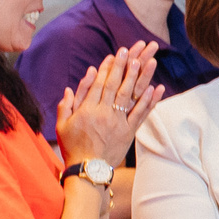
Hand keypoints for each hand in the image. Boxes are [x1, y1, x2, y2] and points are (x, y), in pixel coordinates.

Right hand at [57, 42, 164, 165]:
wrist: (87, 169)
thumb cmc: (72, 147)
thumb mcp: (62, 125)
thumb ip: (66, 104)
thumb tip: (70, 85)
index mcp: (87, 110)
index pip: (99, 84)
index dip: (108, 67)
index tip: (116, 54)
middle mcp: (104, 113)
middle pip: (115, 85)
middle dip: (124, 65)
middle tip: (133, 49)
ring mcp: (118, 122)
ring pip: (130, 96)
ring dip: (140, 77)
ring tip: (148, 61)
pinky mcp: (129, 132)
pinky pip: (140, 114)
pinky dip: (149, 101)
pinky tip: (157, 87)